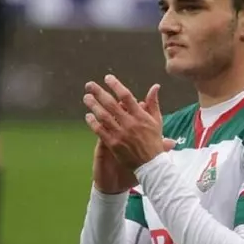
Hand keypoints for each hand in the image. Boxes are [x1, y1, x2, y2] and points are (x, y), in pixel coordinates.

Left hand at [84, 76, 173, 191]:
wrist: (151, 164)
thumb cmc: (154, 141)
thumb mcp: (157, 120)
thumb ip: (153, 103)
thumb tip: (155, 86)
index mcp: (140, 116)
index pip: (126, 96)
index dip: (116, 85)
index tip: (107, 78)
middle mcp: (130, 123)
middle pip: (111, 104)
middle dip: (99, 92)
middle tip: (89, 85)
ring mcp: (121, 134)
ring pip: (104, 116)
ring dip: (93, 106)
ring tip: (86, 97)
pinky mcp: (114, 144)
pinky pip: (100, 131)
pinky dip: (93, 123)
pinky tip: (88, 116)